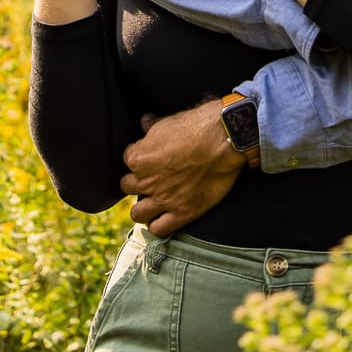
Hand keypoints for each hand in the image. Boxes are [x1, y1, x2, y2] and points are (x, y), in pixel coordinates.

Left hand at [120, 101, 243, 235]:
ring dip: (144, 208)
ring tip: (154, 202)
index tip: (151, 156)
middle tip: (151, 179)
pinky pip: (158, 229)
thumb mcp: (169, 121)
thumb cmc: (197, 126)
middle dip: (137, 183)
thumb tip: (145, 122)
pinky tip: (165, 217)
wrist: (224, 140)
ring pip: (137, 214)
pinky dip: (159, 225)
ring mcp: (164, 199)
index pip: (128, 159)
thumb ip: (152, 126)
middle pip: (128, 187)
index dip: (140, 157)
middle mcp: (146, 181)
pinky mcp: (183, 212)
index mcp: (139, 158)